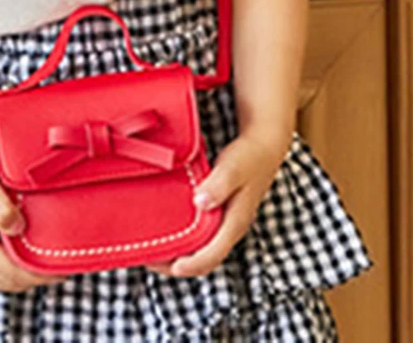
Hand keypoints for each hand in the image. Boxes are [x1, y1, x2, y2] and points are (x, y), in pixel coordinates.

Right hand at [0, 149, 68, 292]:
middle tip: (62, 267)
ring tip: (50, 264)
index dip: (38, 274)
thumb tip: (18, 228)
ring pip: (4, 278)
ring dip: (27, 276)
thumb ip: (1, 209)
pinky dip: (17, 268)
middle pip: (9, 281)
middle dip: (37, 279)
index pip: (11, 272)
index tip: (61, 268)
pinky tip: (30, 255)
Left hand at [147, 129, 291, 277]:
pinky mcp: (222, 215)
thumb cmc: (248, 157)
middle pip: (204, 260)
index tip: (168, 265)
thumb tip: (200, 202)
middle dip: (177, 265)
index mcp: (235, 222)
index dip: (190, 265)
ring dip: (179, 254)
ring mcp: (227, 224)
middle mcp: (231, 228)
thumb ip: (218, 185)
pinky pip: (202, 237)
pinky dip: (185, 241)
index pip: (212, 255)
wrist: (263, 148)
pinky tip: (169, 231)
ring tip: (153, 250)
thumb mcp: (232, 168)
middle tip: (149, 260)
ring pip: (203, 250)